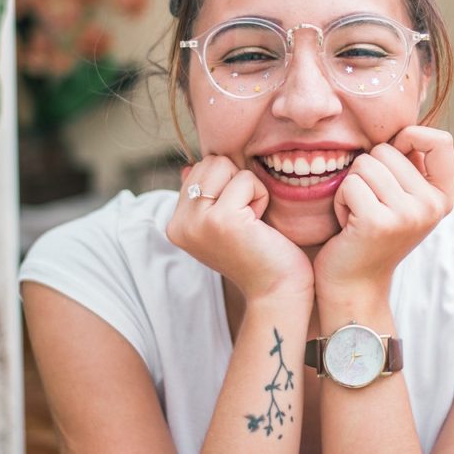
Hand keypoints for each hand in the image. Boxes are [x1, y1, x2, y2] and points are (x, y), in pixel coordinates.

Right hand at [166, 155, 313, 302]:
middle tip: (245, 219)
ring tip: (251, 221)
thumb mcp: (220, 223)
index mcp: (176, 225)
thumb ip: (203, 196)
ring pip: (225, 166)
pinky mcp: (222, 220)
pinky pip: (246, 179)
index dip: (227, 185)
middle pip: (210, 163)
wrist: (276, 290)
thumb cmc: (256, 253)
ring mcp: (198, 222)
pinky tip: (259, 225)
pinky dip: (261, 196)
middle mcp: (179, 224)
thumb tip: (188, 167)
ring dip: (248, 188)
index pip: (197, 169)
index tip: (235, 219)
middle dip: (236, 182)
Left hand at [315, 126, 453, 302]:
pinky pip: (349, 183)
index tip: (393, 155)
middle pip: (387, 149)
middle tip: (368, 204)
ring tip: (357, 214)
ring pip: (365, 163)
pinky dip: (340, 200)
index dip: (411, 137)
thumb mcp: (400, 200)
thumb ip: (408, 167)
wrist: (354, 286)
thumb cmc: (369, 236)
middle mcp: (431, 206)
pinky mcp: (378, 222)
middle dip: (367, 171)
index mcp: (441, 198)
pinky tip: (347, 224)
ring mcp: (407, 215)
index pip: (441, 141)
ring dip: (351, 186)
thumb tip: (401, 128)